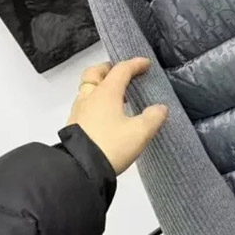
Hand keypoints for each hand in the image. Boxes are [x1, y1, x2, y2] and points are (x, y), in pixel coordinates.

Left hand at [67, 58, 167, 174]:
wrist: (79, 170)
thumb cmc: (111, 145)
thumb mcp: (139, 133)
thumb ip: (153, 118)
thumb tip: (161, 108)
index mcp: (106, 93)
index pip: (121, 70)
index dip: (135, 64)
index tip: (146, 64)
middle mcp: (90, 97)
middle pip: (96, 73)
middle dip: (110, 69)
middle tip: (123, 74)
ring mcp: (79, 111)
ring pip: (88, 88)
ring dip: (102, 86)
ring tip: (119, 96)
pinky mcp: (74, 125)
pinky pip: (86, 103)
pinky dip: (97, 101)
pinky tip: (108, 114)